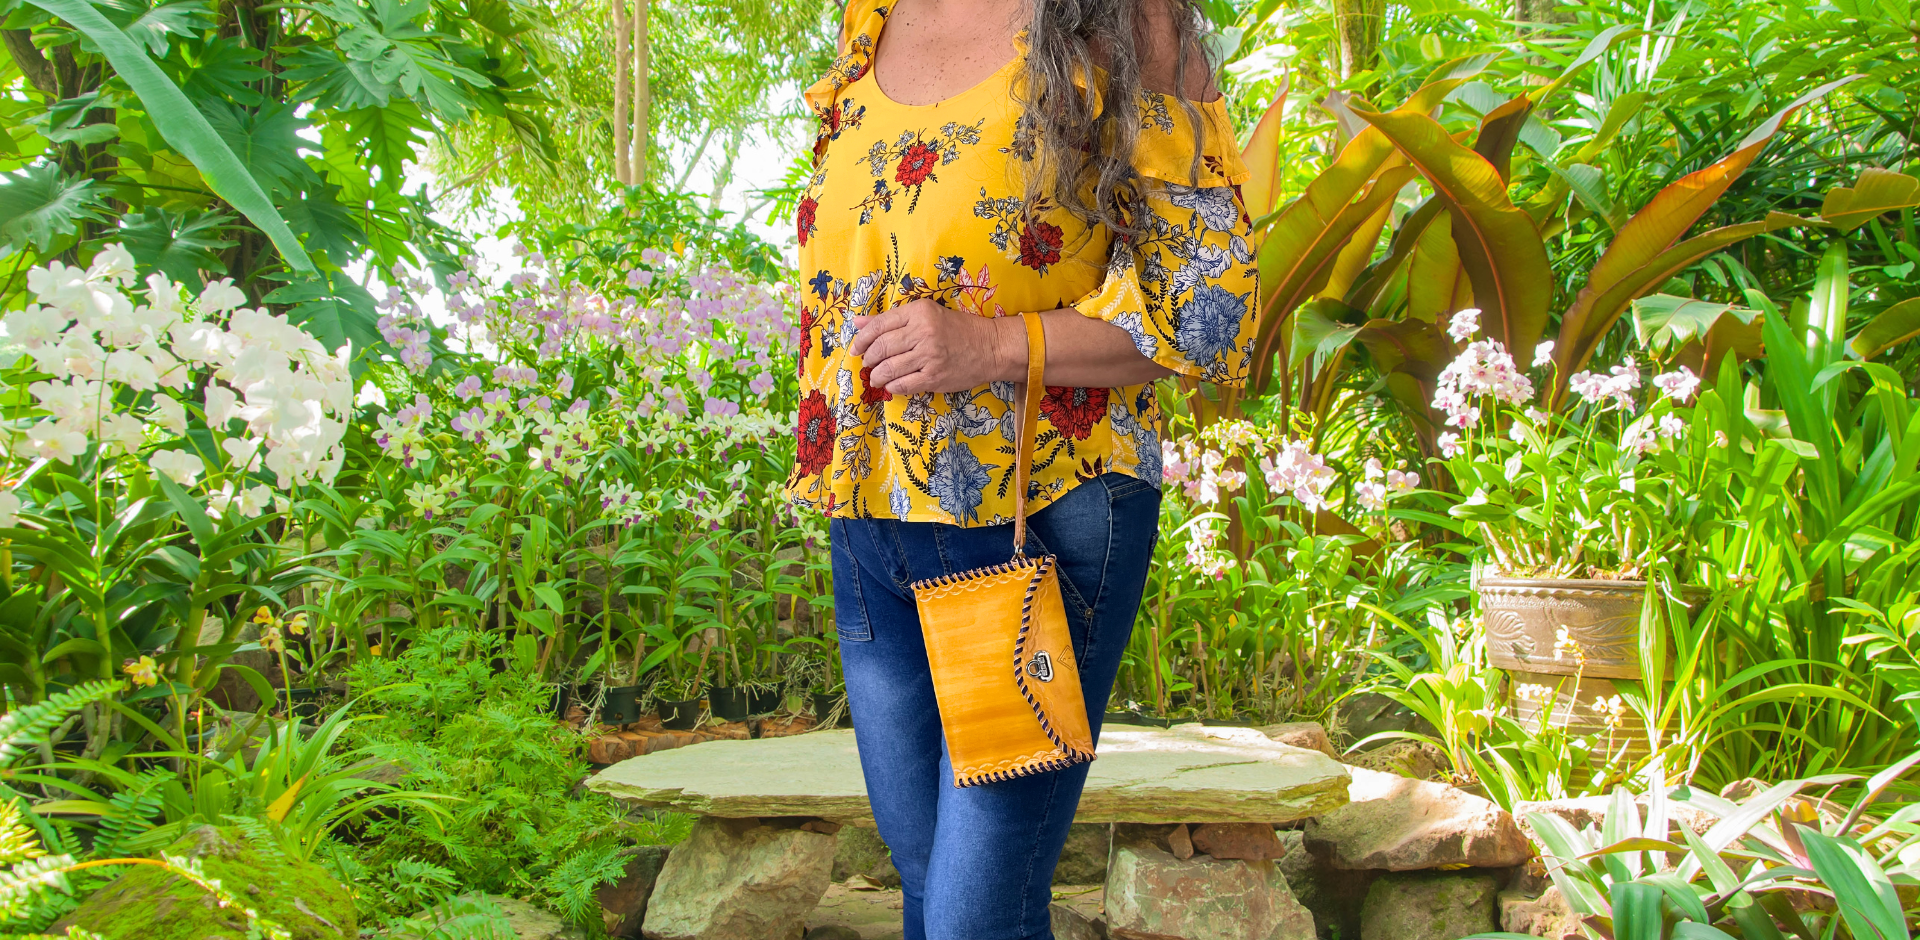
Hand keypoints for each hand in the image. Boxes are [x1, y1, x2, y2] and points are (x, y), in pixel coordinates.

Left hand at [849, 299, 1020, 395]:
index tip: (855, 348)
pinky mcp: (935, 377)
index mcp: (918, 312)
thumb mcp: (925, 314)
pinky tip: (891, 385)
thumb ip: (891, 319)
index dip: (861, 339)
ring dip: (876, 376)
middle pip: (881, 348)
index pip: (879, 325)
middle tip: (867, 363)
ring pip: (889, 368)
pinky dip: (892, 386)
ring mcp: (929, 356)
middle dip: (868, 359)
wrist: (990, 347)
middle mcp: (923, 332)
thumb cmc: (957, 329)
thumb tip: (857, 322)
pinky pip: (903, 385)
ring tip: (875, 377)